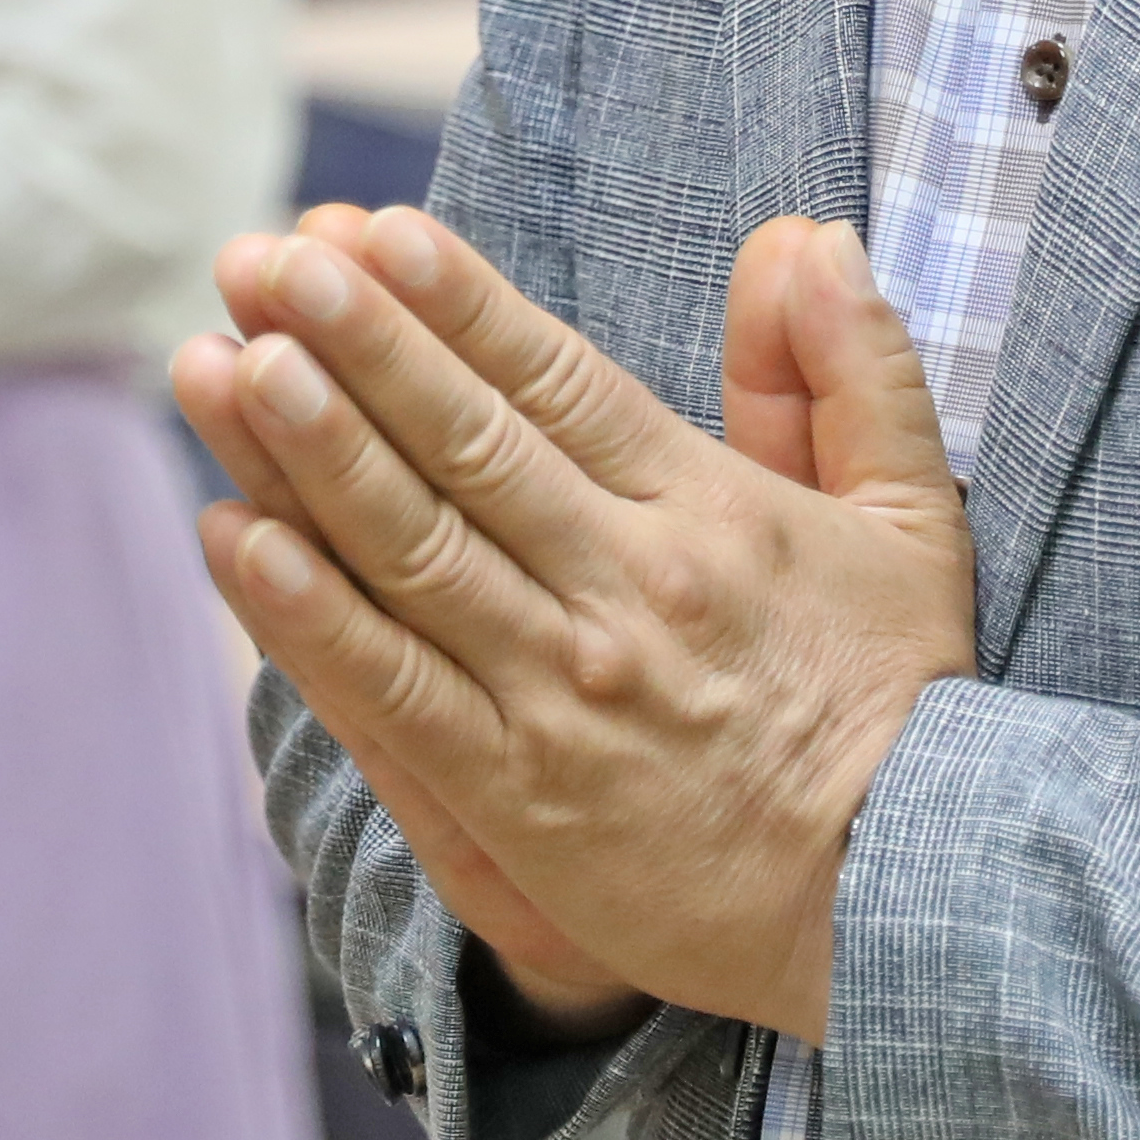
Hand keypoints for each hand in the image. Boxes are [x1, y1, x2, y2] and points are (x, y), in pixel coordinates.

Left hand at [180, 204, 974, 1044]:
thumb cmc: (903, 706)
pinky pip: (392, 692)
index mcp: (710, 514)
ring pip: (411, 551)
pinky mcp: (517, 799)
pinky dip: (306, 616)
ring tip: (223, 361)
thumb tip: (806, 237)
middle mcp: (625, 591)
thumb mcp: (916, 518)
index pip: (556, 383)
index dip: (457, 302)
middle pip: (464, 445)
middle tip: (267, 262)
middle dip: (354, 344)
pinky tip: (236, 539)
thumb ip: (851, 373)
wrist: (906, 907)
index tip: (372, 231)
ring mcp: (562, 696)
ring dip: (307, 452)